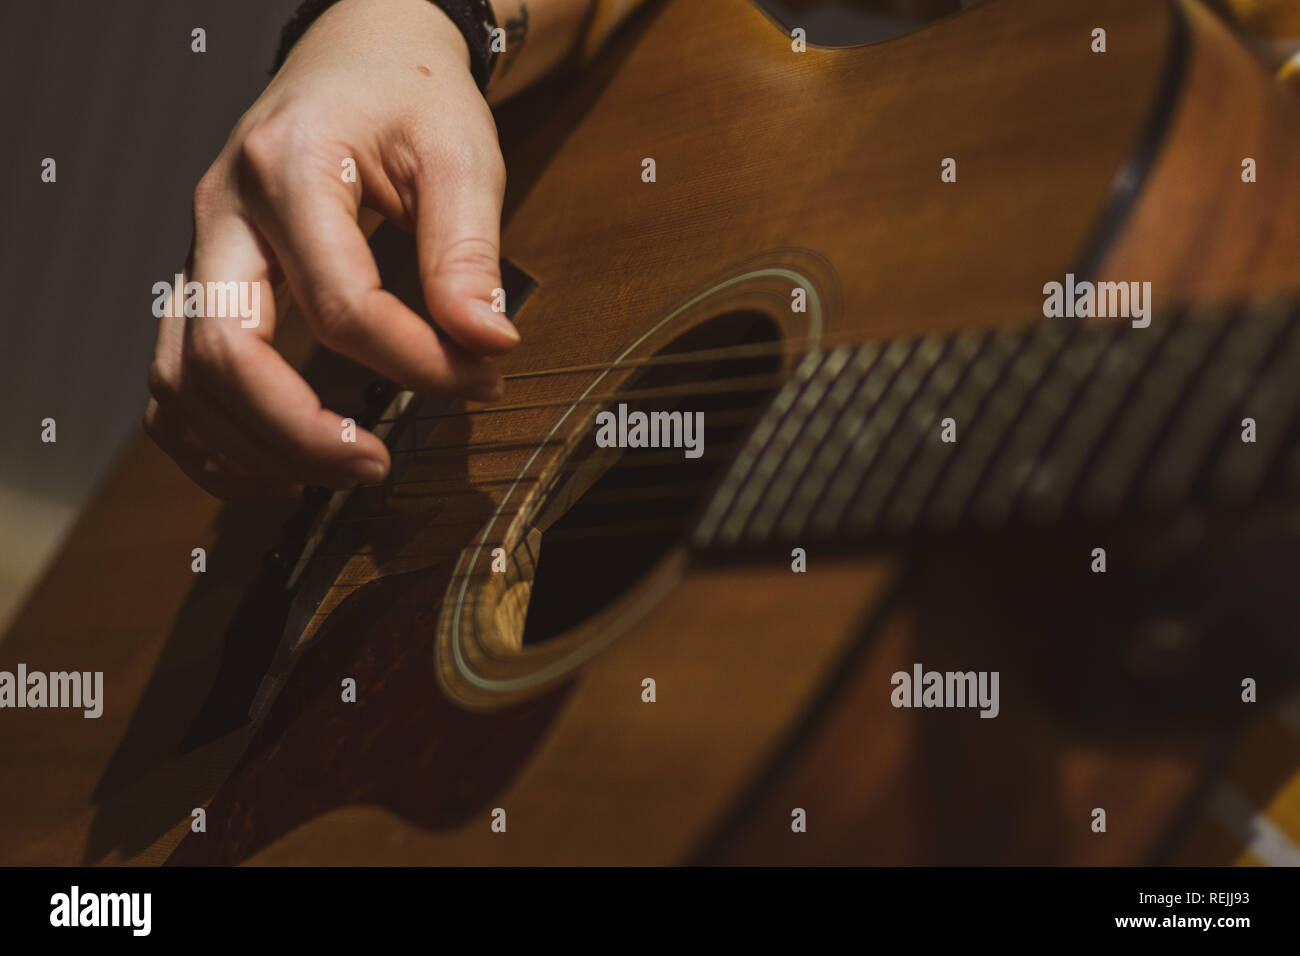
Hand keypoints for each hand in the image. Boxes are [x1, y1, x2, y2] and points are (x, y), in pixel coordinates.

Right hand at [145, 0, 516, 498]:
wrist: (358, 52)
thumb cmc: (410, 94)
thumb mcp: (461, 152)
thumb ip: (469, 251)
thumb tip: (486, 342)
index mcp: (290, 169)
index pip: (341, 305)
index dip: (414, 363)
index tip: (480, 380)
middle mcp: (224, 211)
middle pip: (226, 353)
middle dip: (303, 429)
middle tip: (378, 466)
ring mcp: (201, 246)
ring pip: (181, 376)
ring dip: (249, 447)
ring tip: (333, 474)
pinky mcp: (203, 275)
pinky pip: (173, 374)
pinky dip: (210, 437)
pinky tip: (275, 464)